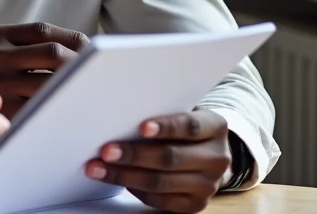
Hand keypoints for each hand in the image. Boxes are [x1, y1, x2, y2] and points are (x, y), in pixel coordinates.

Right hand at [0, 22, 89, 118]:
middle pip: (51, 54)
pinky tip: (71, 106)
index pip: (43, 31)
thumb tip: (81, 45)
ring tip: (91, 88)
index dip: (71, 38)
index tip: (90, 48)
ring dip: (73, 85)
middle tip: (99, 69)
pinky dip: (58, 106)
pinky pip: (39, 107)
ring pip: (49, 82)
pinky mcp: (3, 109)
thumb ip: (26, 41)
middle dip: (79, 62)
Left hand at [85, 108, 231, 213]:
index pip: (190, 126)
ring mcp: (209, 184)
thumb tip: (120, 114)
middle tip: (106, 151)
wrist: (207, 155)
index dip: (165, 127)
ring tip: (99, 169)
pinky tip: (117, 181)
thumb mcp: (181, 112)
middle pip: (171, 157)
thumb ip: (161, 112)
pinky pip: (161, 201)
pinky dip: (135, 190)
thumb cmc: (183, 128)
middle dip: (134, 154)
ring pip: (161, 182)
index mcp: (216, 127)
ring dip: (125, 176)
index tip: (141, 127)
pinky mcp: (196, 204)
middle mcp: (217, 157)